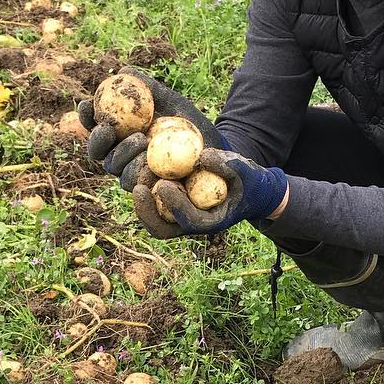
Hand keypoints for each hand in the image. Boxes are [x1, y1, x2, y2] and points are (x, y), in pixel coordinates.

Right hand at [78, 67, 228, 191]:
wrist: (214, 147)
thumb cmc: (188, 122)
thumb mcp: (171, 101)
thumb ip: (148, 88)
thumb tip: (123, 70)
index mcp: (120, 137)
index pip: (95, 129)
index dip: (86, 119)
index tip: (87, 105)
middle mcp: (123, 160)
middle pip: (100, 155)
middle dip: (98, 141)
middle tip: (109, 128)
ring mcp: (136, 178)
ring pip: (119, 173)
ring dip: (124, 156)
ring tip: (141, 140)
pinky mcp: (154, 195)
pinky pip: (142, 191)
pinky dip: (144, 180)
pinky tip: (152, 170)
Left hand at [135, 149, 287, 236]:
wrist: (247, 189)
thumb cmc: (250, 182)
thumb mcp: (247, 172)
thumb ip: (229, 165)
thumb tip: (201, 155)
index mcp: (209, 222)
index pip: (188, 220)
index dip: (174, 205)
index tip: (163, 184)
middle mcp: (189, 224)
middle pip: (160, 228)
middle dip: (146, 212)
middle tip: (138, 188)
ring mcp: (178, 217)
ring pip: (151, 217)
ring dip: (140, 201)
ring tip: (133, 176)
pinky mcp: (171, 205)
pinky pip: (151, 202)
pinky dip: (143, 188)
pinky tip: (136, 167)